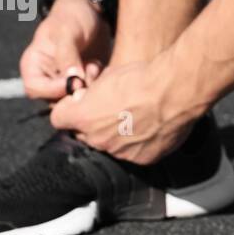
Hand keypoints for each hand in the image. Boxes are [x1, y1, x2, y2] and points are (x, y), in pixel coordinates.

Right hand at [19, 0, 111, 99]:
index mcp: (33, 66)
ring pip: (75, 100)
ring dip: (88, 88)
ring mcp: (66, 83)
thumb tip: (73, 81)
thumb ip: (67, 55)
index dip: (54, 90)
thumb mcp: (67, 31)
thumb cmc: (71, 17)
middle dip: (76, 90)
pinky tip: (100, 66)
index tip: (76, 80)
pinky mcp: (84, 84)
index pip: (34, 89)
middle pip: (56, 101)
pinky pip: (90, 96)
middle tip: (90, 70)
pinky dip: (97, 85)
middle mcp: (47, 78)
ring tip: (95, 65)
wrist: (92, 14)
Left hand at [48, 58, 195, 164]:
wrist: (174, 92)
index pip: (59, 119)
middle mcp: (97, 139)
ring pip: (110, 146)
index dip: (69, 110)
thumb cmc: (142, 79)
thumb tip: (87, 98)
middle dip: (93, 124)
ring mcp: (119, 152)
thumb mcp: (107, 75)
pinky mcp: (142, 159)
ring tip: (136, 118)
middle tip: (113, 110)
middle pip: (85, 135)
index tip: (79, 104)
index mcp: (82, 116)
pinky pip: (133, 153)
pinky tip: (149, 128)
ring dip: (117, 135)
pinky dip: (138, 144)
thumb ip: (91, 93)